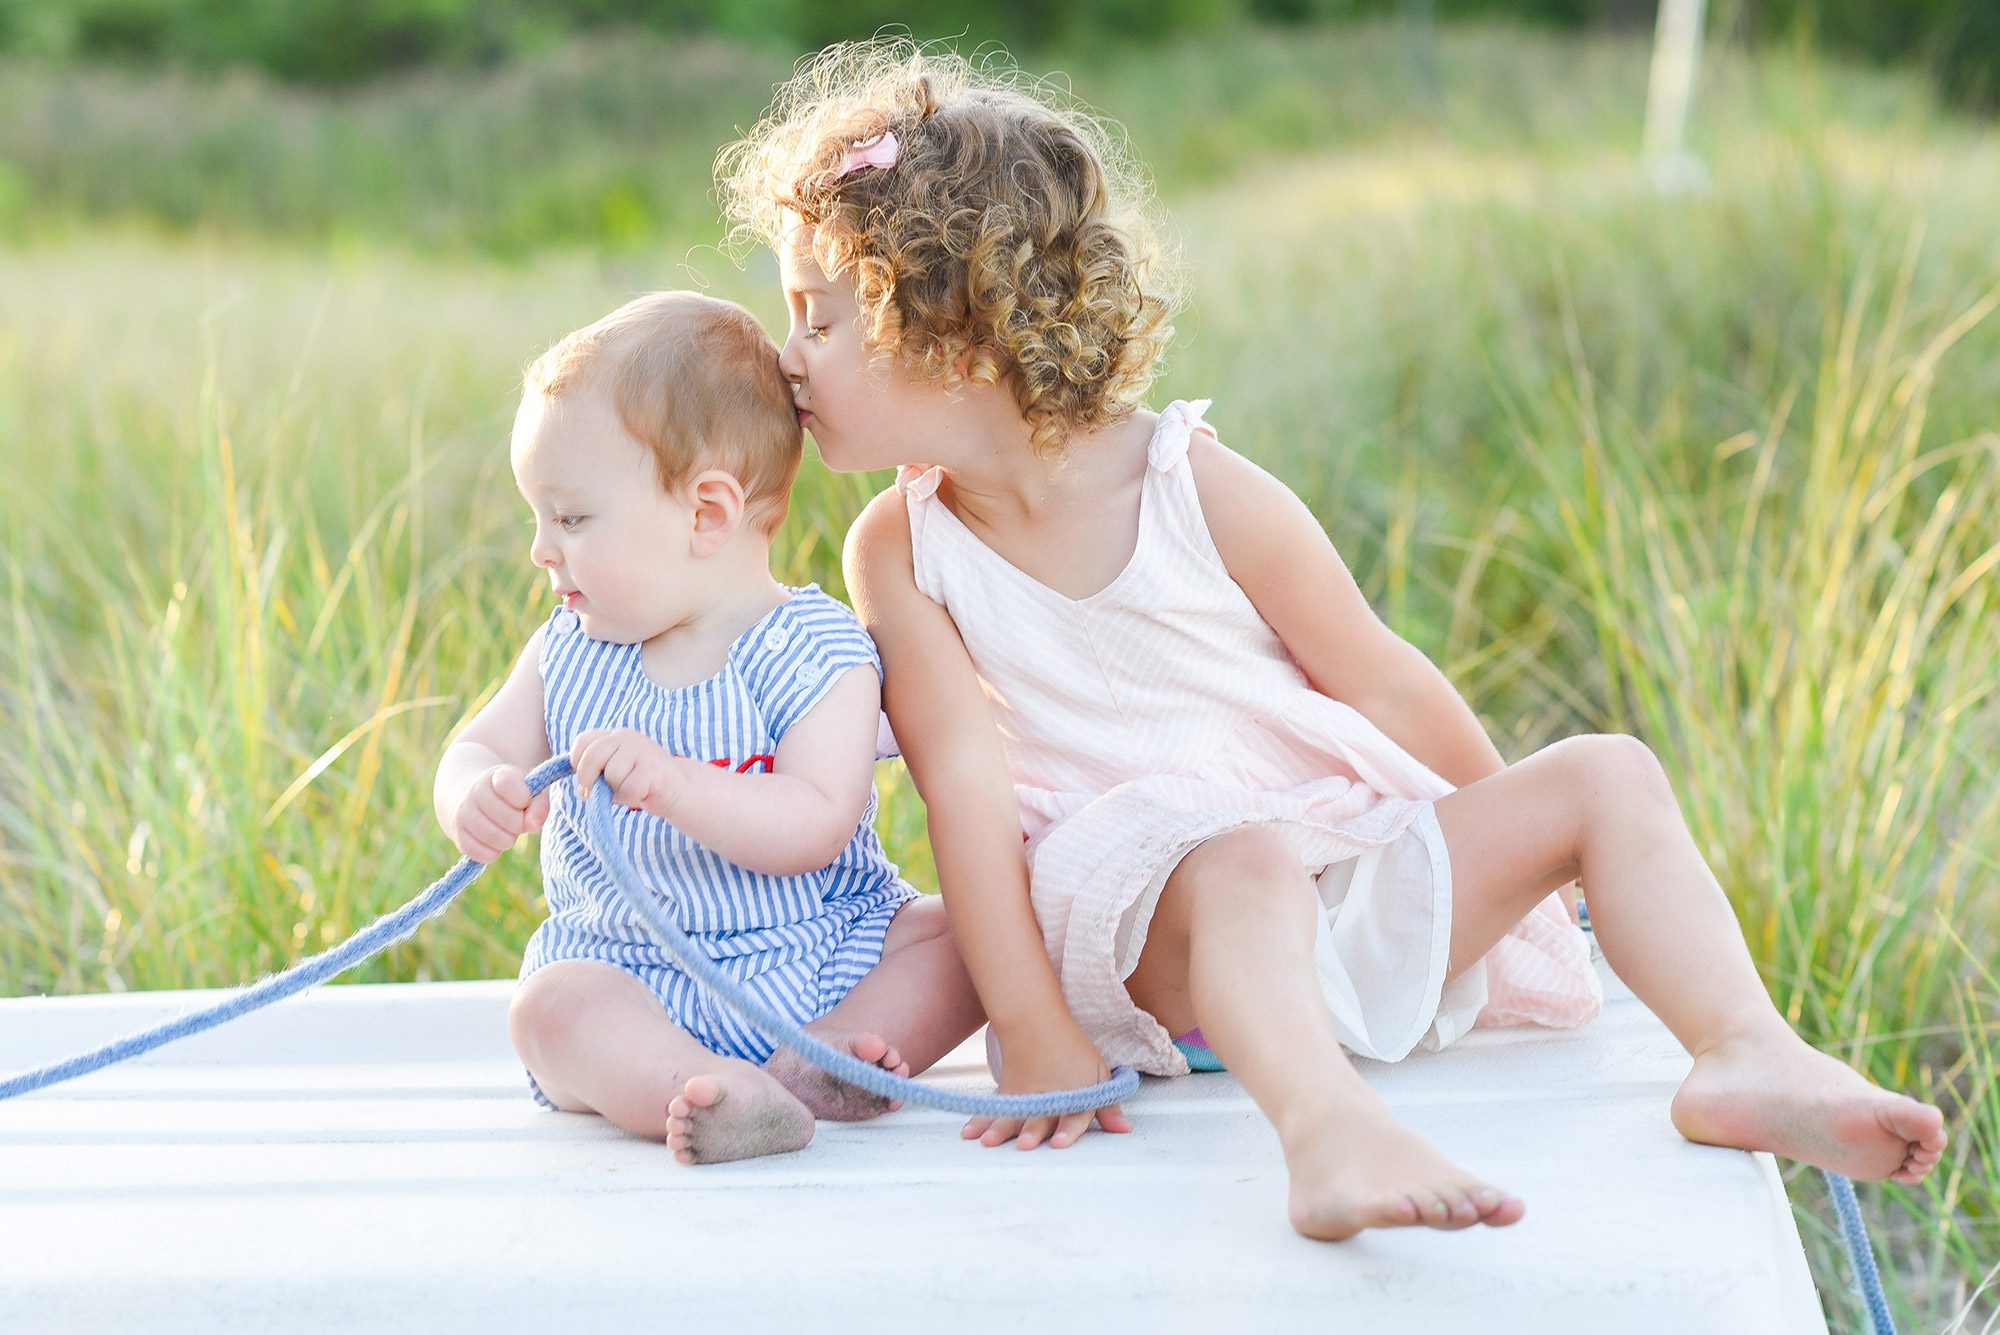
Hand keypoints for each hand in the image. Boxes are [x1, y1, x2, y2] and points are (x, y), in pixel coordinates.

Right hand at [448, 764, 548, 862]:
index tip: (525, 800)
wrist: (472, 798)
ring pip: (497, 838)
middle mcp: (474, 792)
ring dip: (509, 839)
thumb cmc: (510, 797)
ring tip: (506, 830)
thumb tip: (533, 827)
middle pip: (509, 818)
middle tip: (517, 819)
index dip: (524, 797)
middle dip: (521, 824)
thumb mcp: (528, 792)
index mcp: (495, 776)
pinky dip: (494, 852)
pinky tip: (494, 841)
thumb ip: (539, 805)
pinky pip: (483, 854)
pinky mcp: (458, 836)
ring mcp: (463, 814)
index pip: (508, 784)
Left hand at [570, 728, 683, 817]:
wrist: (678, 789)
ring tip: (633, 788)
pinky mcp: (652, 767)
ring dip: (618, 791)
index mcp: (614, 736)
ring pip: (611, 776)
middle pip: (592, 757)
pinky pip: (628, 789)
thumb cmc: (641, 784)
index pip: (583, 742)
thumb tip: (584, 790)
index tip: (586, 779)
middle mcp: (626, 737)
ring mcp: (641, 749)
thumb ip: (597, 774)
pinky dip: (631, 798)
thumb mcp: (614, 773)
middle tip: (601, 792)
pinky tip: (643, 793)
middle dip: (589, 780)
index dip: (578, 763)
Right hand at [962, 1023, 1131, 1150]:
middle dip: (1032, 1131)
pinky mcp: (1007, 1092)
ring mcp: (1025, 1094)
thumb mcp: (1098, 1074)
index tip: (1058, 1144)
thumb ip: (1108, 1106)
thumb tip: (1124, 1130)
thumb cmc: (1072, 1051)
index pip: (1075, 1115)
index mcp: (1077, 1094)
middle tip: (1024, 1146)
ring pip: (1013, 1113)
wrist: (1035, 1021)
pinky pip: (994, 1109)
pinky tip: (968, 1134)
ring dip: (1000, 1129)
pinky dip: (980, 1121)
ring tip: (988, 1142)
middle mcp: (1050, 1096)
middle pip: (1041, 1116)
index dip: (1068, 1130)